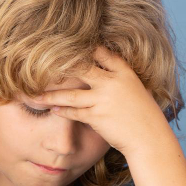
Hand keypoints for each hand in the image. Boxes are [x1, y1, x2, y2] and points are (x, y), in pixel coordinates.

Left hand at [32, 46, 172, 157]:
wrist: (149, 139)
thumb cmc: (145, 115)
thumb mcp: (137, 89)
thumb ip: (120, 78)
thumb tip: (104, 71)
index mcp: (125, 73)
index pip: (102, 53)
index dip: (85, 48)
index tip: (68, 46)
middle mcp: (112, 83)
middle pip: (81, 68)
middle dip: (60, 67)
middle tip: (40, 64)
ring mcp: (103, 100)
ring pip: (71, 94)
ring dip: (51, 95)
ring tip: (35, 95)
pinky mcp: (96, 117)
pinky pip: (74, 112)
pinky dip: (62, 111)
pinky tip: (52, 110)